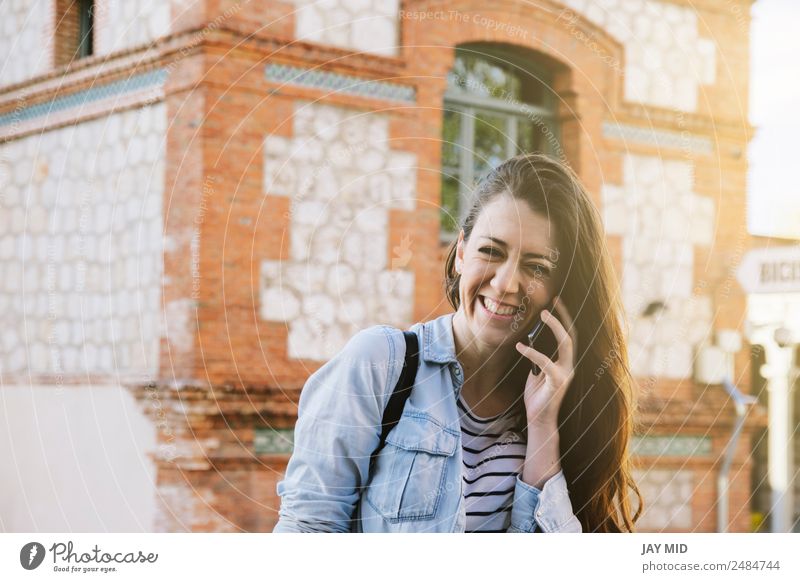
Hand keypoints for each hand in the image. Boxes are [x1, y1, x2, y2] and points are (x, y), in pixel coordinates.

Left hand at [514, 295, 577, 428]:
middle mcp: (569, 365)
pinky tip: (519, 346)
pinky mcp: (557, 382)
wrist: (539, 419)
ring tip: (543, 314)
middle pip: (572, 334)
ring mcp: (566, 373)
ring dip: (555, 327)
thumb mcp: (536, 371)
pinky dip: (532, 352)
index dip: (564, 317)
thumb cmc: (537, 395)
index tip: (555, 301)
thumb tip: (529, 339)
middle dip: (564, 315)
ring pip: (566, 344)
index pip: (569, 335)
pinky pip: (545, 362)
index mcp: (565, 362)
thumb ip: (537, 357)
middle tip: (553, 300)